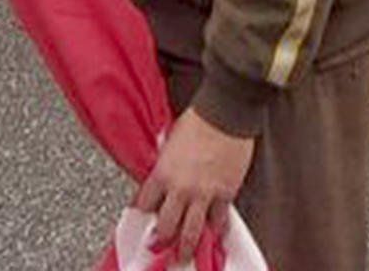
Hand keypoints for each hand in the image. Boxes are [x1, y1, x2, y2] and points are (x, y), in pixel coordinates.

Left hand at [133, 107, 254, 259]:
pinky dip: (216, 230)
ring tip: (184, 255)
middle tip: (159, 248)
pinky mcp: (225, 194)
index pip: (145, 204)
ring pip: (192, 232)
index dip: (143, 215)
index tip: (143, 222)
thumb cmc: (197, 120)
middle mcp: (180, 189)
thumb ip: (166, 164)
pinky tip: (215, 236)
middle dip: (161, 241)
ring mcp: (203, 194)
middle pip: (166, 226)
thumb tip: (164, 176)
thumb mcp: (170, 142)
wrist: (225, 113)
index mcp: (162, 174)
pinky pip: (219, 220)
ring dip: (186, 247)